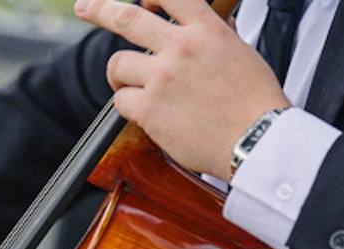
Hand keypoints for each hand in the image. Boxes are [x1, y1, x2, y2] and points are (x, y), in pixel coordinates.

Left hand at [74, 0, 289, 178]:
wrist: (258, 140)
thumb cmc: (257, 105)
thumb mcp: (243, 54)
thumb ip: (219, 37)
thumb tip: (214, 26)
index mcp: (207, 30)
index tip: (138, 1)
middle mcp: (182, 47)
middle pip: (127, 17)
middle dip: (99, 9)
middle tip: (84, 7)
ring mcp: (163, 76)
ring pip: (118, 64)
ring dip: (119, 77)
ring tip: (128, 87)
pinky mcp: (150, 107)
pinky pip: (121, 101)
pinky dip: (128, 107)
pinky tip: (145, 114)